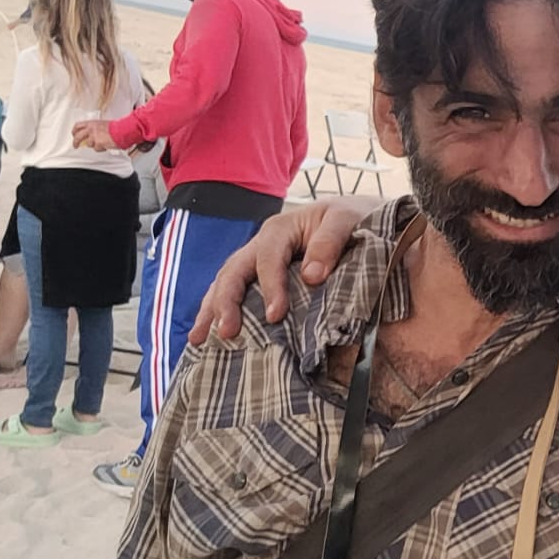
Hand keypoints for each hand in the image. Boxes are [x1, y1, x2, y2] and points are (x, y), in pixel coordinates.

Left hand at [73, 119, 119, 150]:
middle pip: (78, 136)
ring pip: (89, 144)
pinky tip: (106, 145)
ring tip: (102, 143)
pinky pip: (97, 148)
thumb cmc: (116, 127)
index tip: (74, 134)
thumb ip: (95, 128)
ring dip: (94, 145)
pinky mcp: (97, 143)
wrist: (122, 130)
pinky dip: (101, 148)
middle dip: (75, 142)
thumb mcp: (103, 124)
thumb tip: (92, 133)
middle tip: (76, 145)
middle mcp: (91, 129)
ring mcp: (93, 136)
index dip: (74, 131)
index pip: (77, 126)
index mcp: (91, 123)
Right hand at [188, 196, 376, 343]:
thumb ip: (330, 242)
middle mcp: (263, 244)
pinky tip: (208, 335)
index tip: (275, 316)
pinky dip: (219, 311)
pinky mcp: (260, 277)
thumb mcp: (347, 220)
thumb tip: (312, 276)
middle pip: (234, 270)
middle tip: (225, 332)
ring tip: (199, 339)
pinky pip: (235, 292)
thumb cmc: (353, 219)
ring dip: (212, 310)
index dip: (270, 286)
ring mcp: (258, 260)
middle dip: (225, 301)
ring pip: (226, 282)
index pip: (268, 258)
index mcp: (281, 229)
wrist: (359, 219)